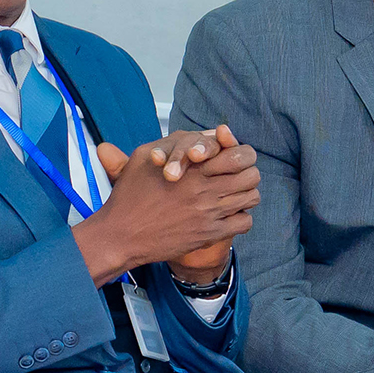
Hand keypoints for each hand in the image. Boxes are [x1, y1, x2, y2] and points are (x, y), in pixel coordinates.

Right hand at [74, 130, 258, 284]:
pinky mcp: (209, 234)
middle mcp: (205, 189)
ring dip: (244, 193)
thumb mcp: (143, 157)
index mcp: (192, 167)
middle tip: (235, 175)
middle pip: (251, 174)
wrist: (121, 234)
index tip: (231, 157)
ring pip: (251, 197)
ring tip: (231, 194)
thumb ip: (172, 142)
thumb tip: (196, 138)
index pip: (238, 153)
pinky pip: (244, 222)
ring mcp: (210, 212)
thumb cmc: (129, 195)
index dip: (240, 152)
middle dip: (246, 172)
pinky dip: (240, 217)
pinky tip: (226, 215)